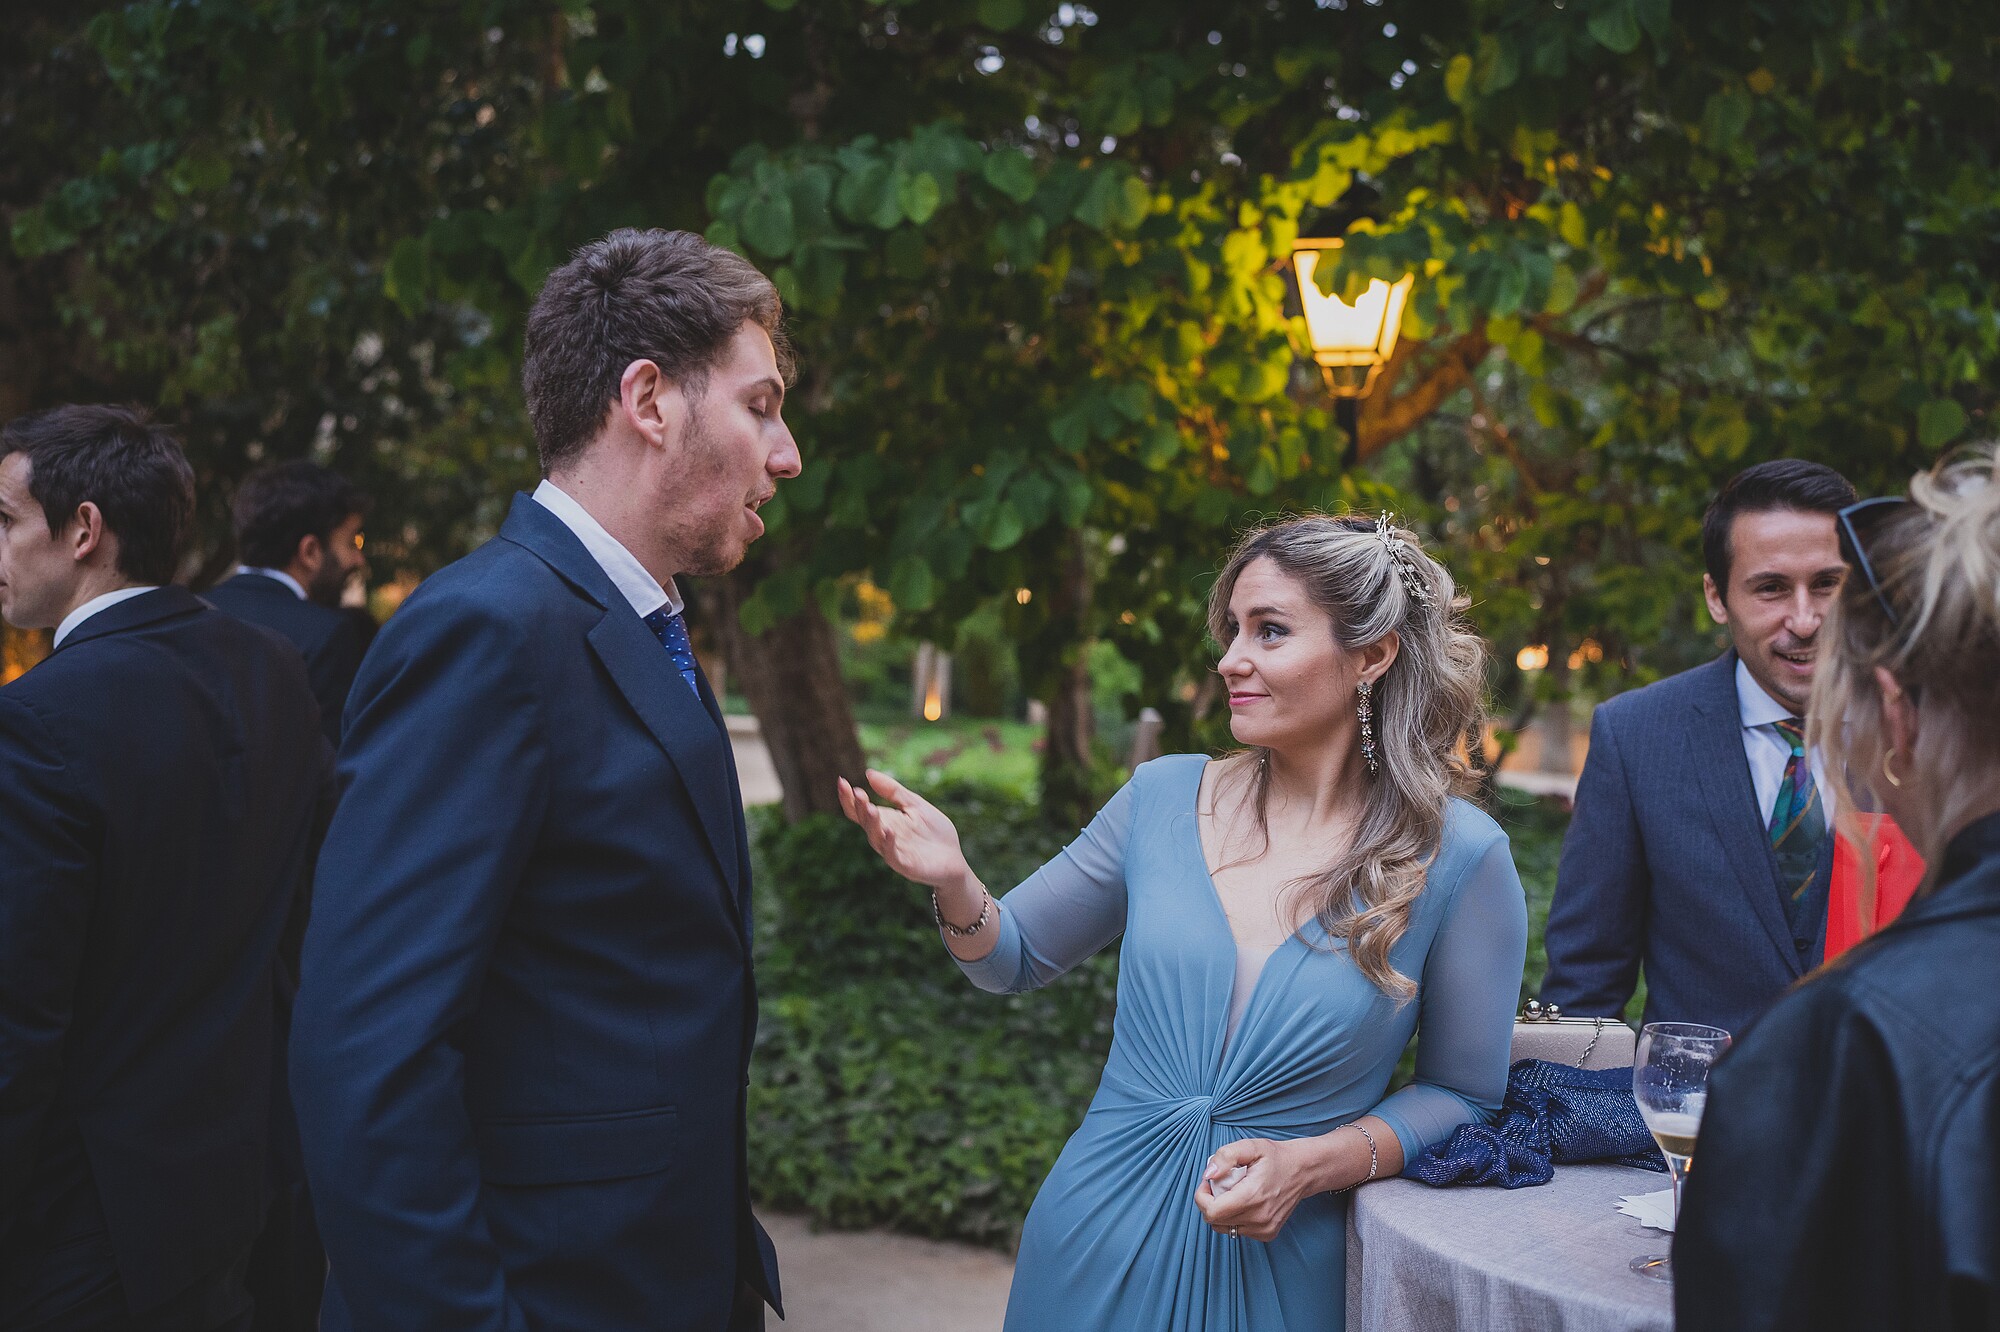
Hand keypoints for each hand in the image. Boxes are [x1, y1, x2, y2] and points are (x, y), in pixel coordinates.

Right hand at [835, 769, 973, 891]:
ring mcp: (894, 852)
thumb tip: (868, 773)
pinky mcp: (906, 866)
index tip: (842, 781)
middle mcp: (885, 837)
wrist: (955, 859)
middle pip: (865, 823)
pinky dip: (889, 844)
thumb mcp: (915, 805)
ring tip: (870, 808)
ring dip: (872, 824)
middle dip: (860, 808)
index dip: (849, 798)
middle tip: (858, 793)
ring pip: (876, 839)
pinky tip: (889, 831)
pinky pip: (893, 856)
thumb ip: (894, 791)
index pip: (860, 811)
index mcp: (885, 821)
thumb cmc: (935, 833)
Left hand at [1193, 1138, 1321, 1242]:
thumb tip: (1208, 1175)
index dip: (1201, 1197)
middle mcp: (1259, 1218)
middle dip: (1210, 1202)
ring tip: (1232, 1193)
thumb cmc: (1276, 1157)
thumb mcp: (1250, 1146)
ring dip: (1221, 1212)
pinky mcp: (1268, 1234)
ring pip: (1225, 1228)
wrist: (1303, 1171)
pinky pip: (1238, 1231)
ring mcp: (1264, 1229)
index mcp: (1252, 1197)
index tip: (1207, 1183)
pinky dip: (1234, 1218)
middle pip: (1215, 1221)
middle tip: (1219, 1184)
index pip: (1212, 1212)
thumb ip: (1225, 1156)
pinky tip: (1243, 1203)